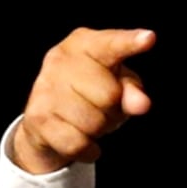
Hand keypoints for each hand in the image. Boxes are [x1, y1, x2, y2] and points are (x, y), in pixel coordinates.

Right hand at [11, 28, 155, 173]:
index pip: (111, 44)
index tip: (149, 38)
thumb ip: (132, 90)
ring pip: (93, 122)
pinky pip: (77, 142)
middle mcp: (61, 59)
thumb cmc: (92, 93)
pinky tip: (81, 139)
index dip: (129, 43)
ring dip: (99, 129)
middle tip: (103, 107)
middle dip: (113, 109)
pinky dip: (87, 148)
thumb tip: (141, 104)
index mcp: (85, 43)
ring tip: (89, 120)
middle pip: (108, 94)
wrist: (47, 121)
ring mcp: (44, 87)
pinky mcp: (37, 116)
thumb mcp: (119, 85)